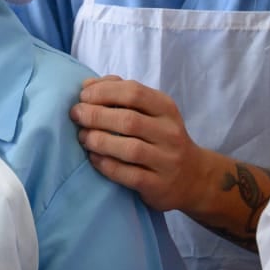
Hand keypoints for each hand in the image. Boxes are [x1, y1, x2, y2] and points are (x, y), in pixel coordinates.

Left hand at [69, 76, 216, 212]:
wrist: (193, 177)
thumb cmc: (160, 137)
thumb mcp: (150, 110)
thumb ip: (121, 93)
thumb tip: (87, 84)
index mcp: (166, 108)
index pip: (134, 92)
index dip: (103, 92)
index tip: (83, 96)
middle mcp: (170, 133)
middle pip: (129, 120)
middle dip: (95, 115)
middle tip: (76, 115)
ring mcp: (166, 160)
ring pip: (129, 148)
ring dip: (99, 141)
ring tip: (83, 137)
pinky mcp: (159, 185)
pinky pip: (128, 174)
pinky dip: (106, 165)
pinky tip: (93, 158)